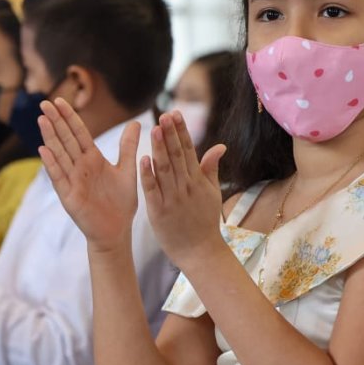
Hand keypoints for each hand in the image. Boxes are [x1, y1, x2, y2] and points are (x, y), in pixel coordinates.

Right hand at [38, 98, 139, 253]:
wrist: (117, 231)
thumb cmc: (121, 203)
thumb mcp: (127, 170)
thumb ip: (128, 146)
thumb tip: (136, 122)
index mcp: (93, 159)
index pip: (78, 133)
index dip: (69, 117)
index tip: (60, 100)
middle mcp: (80, 167)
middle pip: (66, 139)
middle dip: (56, 121)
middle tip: (44, 103)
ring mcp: (73, 180)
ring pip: (60, 154)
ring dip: (50, 137)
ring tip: (42, 120)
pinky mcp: (69, 196)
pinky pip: (59, 177)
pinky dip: (52, 164)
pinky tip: (43, 150)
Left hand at [140, 111, 227, 267]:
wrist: (199, 251)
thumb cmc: (204, 220)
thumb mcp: (212, 192)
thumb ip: (211, 168)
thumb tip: (220, 145)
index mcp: (197, 180)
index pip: (189, 150)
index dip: (181, 131)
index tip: (175, 114)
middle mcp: (185, 186)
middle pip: (177, 156)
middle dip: (170, 134)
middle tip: (164, 115)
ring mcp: (172, 198)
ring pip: (164, 169)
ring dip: (159, 149)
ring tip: (154, 129)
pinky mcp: (158, 211)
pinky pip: (152, 190)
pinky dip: (148, 175)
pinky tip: (143, 159)